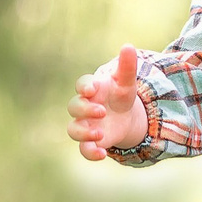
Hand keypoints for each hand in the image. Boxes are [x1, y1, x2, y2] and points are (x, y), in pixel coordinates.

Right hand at [67, 46, 147, 161]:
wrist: (124, 116)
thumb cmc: (121, 95)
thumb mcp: (127, 82)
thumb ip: (127, 66)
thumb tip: (128, 46)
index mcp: (92, 89)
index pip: (81, 84)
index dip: (84, 86)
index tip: (92, 89)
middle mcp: (84, 107)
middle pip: (73, 107)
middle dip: (85, 109)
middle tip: (102, 111)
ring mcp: (85, 124)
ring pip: (73, 130)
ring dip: (83, 133)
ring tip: (100, 134)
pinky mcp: (91, 141)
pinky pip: (83, 149)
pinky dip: (90, 152)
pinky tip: (103, 154)